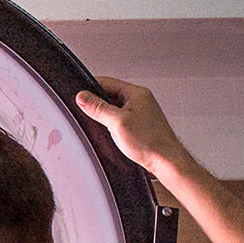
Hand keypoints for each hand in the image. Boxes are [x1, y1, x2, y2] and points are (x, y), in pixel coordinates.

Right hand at [74, 75, 195, 181]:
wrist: (165, 160)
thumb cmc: (150, 142)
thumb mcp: (117, 123)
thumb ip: (98, 108)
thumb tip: (82, 96)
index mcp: (137, 93)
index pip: (107, 82)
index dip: (90, 87)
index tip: (78, 95)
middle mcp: (139, 100)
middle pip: (109, 94)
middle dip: (96, 103)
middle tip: (87, 113)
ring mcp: (140, 111)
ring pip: (114, 107)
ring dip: (104, 115)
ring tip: (101, 125)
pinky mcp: (139, 123)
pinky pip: (119, 117)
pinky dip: (111, 123)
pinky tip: (109, 133)